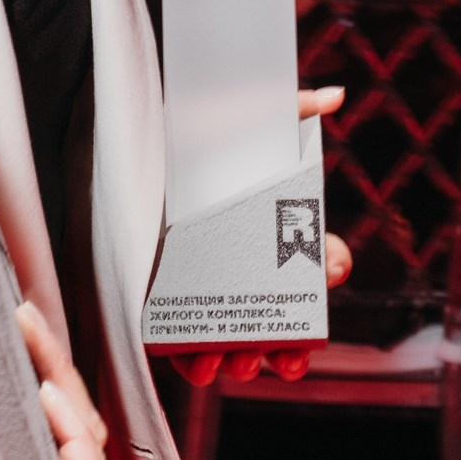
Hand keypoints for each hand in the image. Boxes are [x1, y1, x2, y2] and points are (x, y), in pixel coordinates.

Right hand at [0, 301, 114, 459]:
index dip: (76, 441)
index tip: (44, 392)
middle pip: (82, 449)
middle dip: (62, 385)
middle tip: (29, 333)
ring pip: (70, 426)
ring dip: (52, 372)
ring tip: (24, 326)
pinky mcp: (12, 452)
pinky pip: (46, 414)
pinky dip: (38, 375)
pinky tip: (24, 341)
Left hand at [169, 85, 353, 386]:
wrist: (124, 144)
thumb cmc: (187, 134)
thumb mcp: (236, 117)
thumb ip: (286, 107)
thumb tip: (336, 95)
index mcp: (267, 227)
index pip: (312, 257)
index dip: (328, 269)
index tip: (331, 274)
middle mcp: (240, 262)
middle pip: (277, 314)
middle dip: (288, 345)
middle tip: (288, 355)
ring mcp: (203, 285)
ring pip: (234, 336)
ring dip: (245, 358)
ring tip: (243, 361)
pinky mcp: (162, 301)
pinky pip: (182, 342)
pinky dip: (194, 360)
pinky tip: (204, 364)